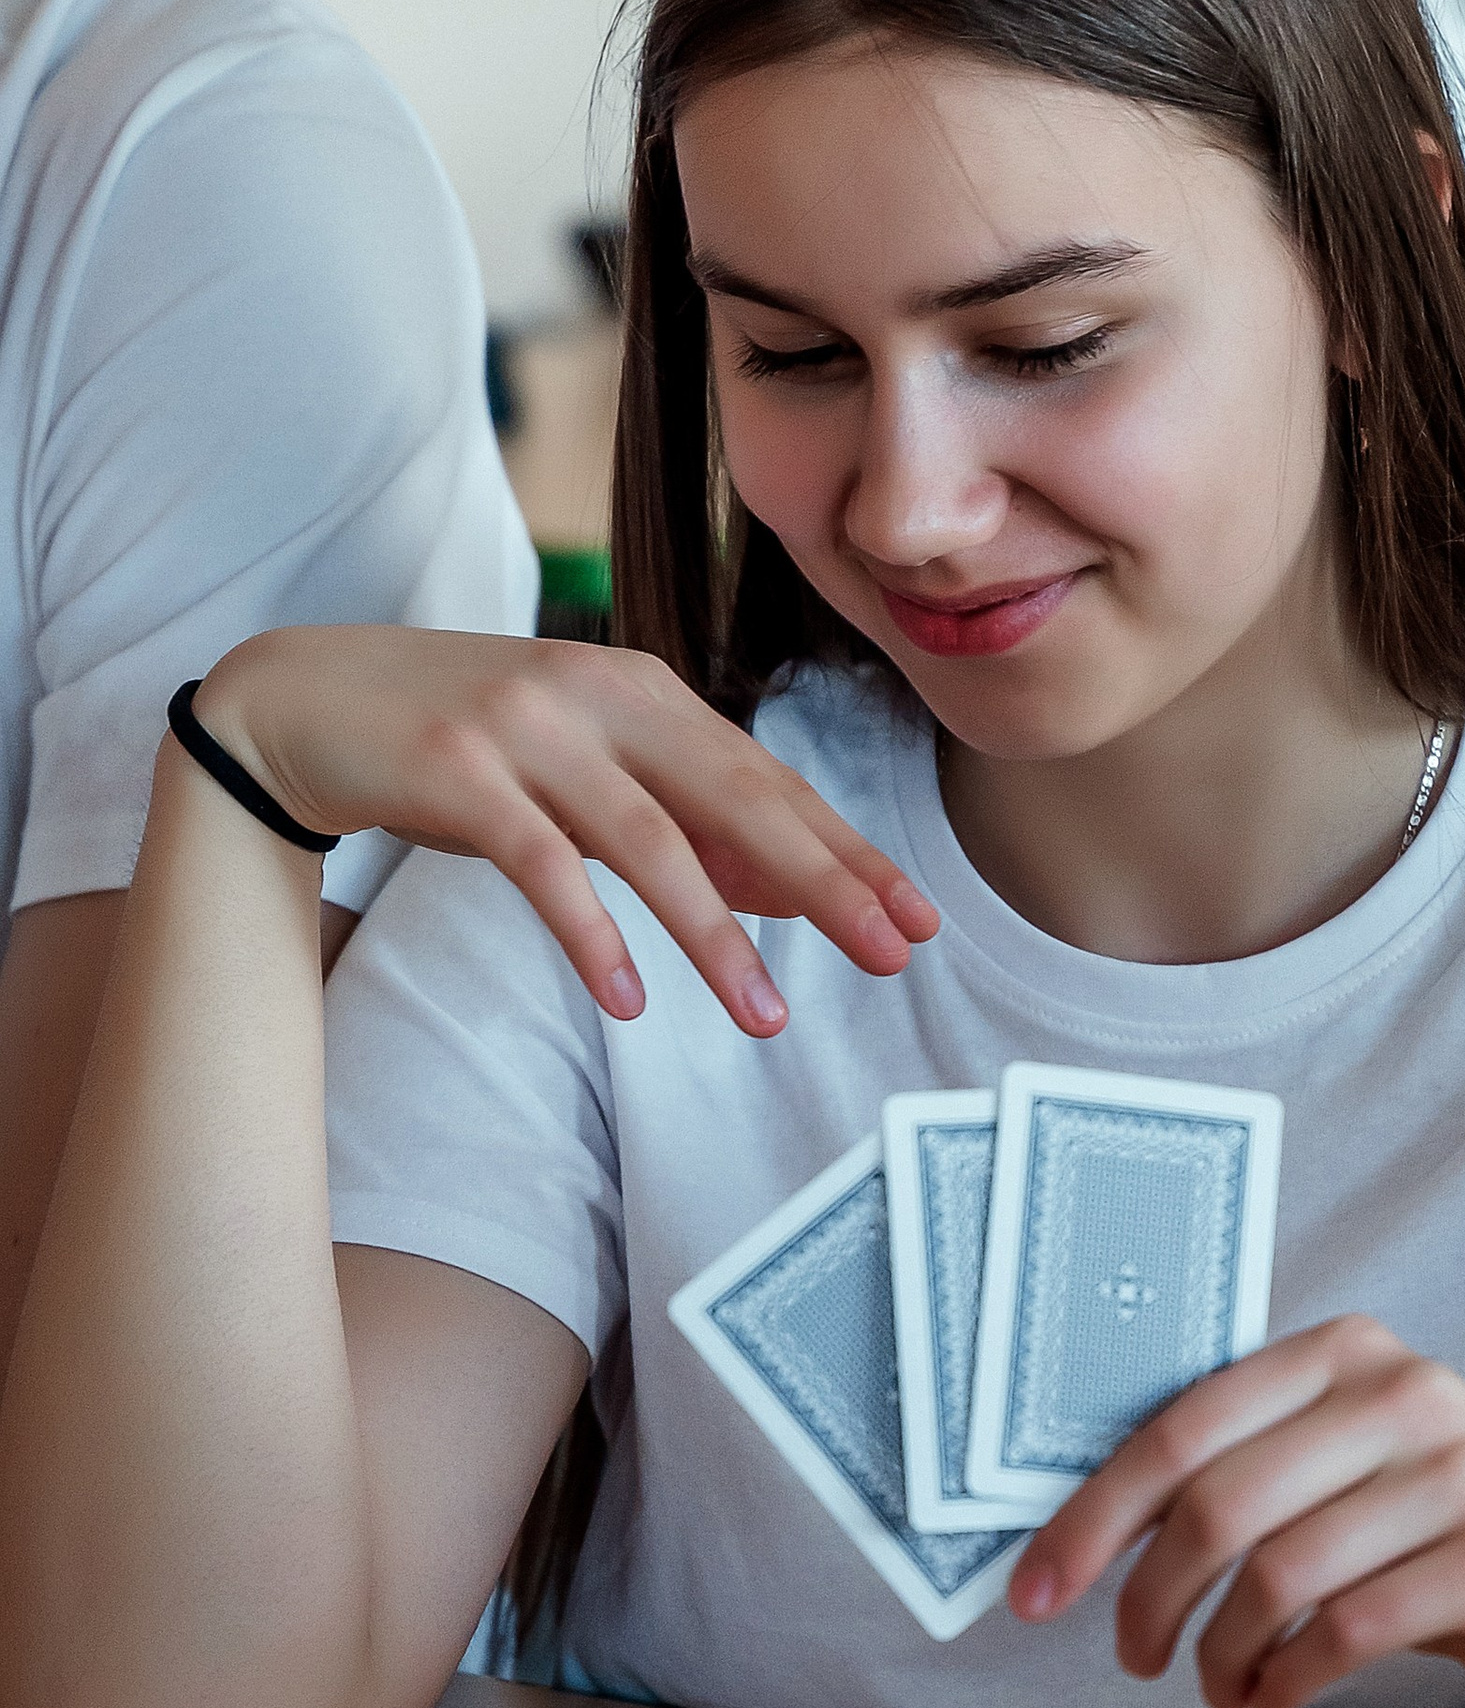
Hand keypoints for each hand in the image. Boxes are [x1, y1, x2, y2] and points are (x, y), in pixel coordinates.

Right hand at [191, 627, 936, 1035]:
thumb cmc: (465, 746)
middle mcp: (598, 694)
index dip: (846, 850)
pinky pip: (541, 863)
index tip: (916, 915)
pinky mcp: (458, 771)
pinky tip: (629, 999)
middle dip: (824, 881)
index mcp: (645, 690)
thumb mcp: (585, 769)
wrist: (306, 698)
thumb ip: (682, 817)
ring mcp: (528, 729)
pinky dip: (590, 933)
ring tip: (764, 1017)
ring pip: (647, 838)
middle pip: (736, 797)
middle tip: (892, 953)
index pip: (768, 781)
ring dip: (713, 934)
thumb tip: (791, 888)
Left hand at [1010, 1316, 1464, 1707]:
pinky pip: (1348, 1628)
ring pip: (1278, 1575)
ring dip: (1223, 1654)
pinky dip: (1288, 1678)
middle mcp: (1407, 1390)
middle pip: (1219, 1503)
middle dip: (1150, 1597)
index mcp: (1345, 1353)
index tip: (1036, 1592)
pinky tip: (1276, 1695)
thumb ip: (1238, 1476)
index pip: (1181, 1427)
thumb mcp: (1339, 1483)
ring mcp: (1462, 1470)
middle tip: (1135, 1657)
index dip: (1092, 1517)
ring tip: (1221, 1687)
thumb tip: (1077, 1535)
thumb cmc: (1432, 1547)